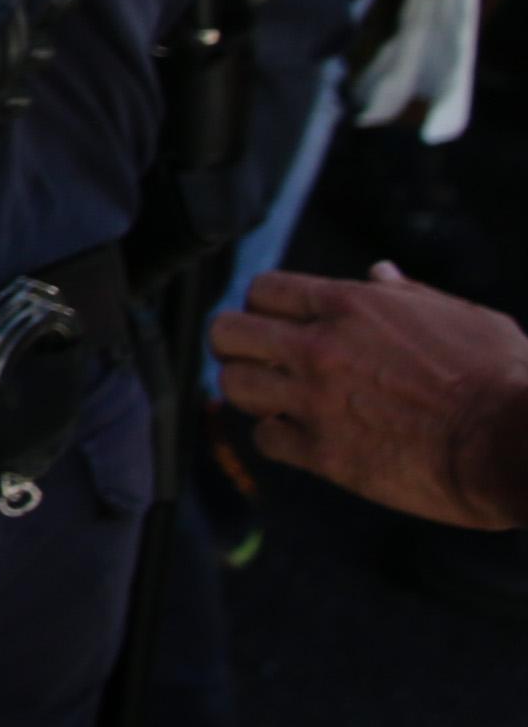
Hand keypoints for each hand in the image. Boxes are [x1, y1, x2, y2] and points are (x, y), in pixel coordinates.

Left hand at [212, 263, 527, 528]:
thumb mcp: (462, 317)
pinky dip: (277, 438)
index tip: (274, 321)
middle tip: (254, 358)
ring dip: (248, 390)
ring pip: (234, 386)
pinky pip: (265, 439)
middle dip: (234, 343)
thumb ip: (409, 295)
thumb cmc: (502, 378)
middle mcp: (320, 348)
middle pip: (228, 332)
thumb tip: (380, 273)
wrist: (514, 443)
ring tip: (273, 398)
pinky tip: (300, 437)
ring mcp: (315, 401)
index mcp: (351, 306)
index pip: (263, 289)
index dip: (263, 305)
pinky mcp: (323, 453)